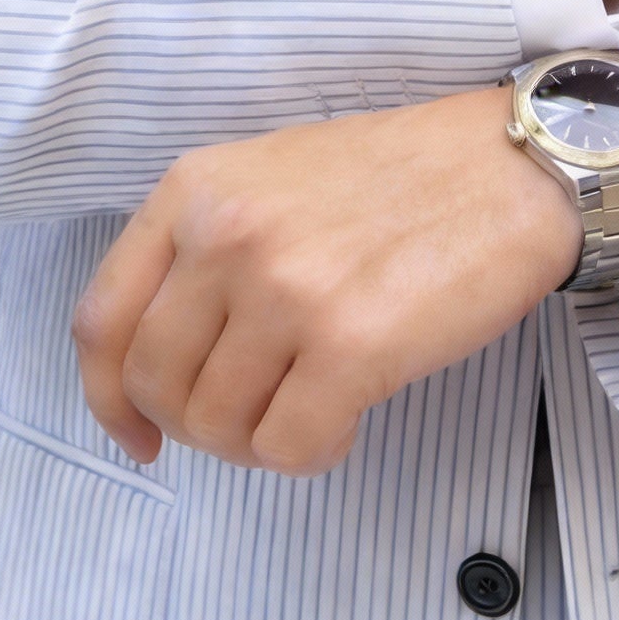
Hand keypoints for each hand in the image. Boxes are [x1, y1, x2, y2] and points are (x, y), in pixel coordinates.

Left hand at [72, 87, 582, 475]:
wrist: (515, 165)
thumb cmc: (403, 177)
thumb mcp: (274, 176)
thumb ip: (207, 248)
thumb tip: (163, 368)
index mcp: (197, 188)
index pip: (103, 320)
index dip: (109, 397)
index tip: (137, 433)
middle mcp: (228, 234)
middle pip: (154, 385)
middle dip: (194, 427)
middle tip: (252, 419)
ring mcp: (286, 289)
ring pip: (217, 427)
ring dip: (259, 441)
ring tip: (312, 408)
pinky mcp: (350, 344)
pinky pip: (289, 448)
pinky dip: (315, 453)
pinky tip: (349, 419)